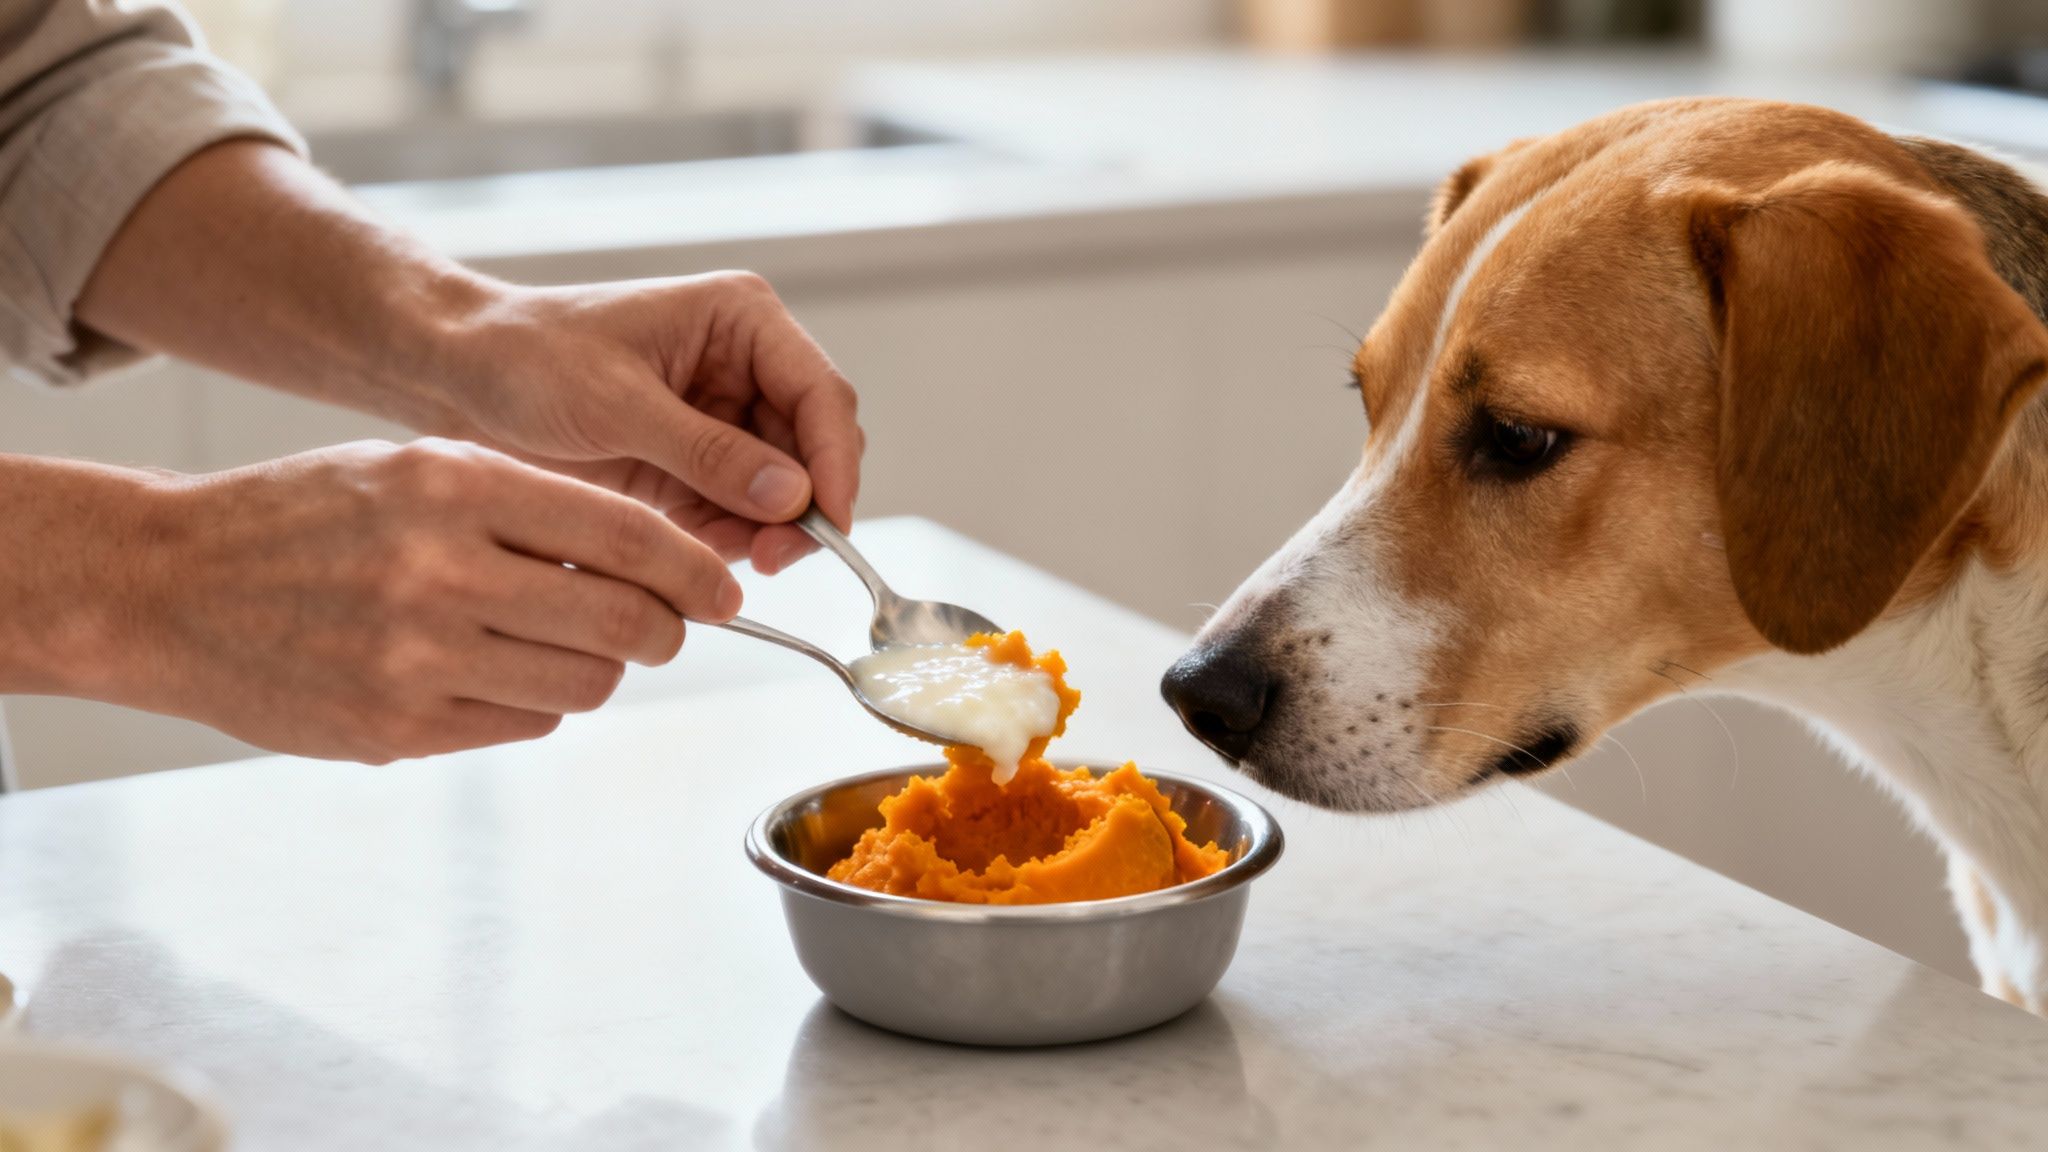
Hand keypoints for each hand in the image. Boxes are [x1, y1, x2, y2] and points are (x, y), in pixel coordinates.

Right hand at [122, 438, 739, 762]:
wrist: (165, 584)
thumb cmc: (302, 517)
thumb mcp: (415, 469)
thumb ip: (526, 504)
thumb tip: (650, 556)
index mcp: (453, 486)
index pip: (625, 534)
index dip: (695, 569)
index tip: (723, 588)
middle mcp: (440, 571)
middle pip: (622, 625)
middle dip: (663, 631)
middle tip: (660, 627)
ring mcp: (416, 659)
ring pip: (582, 687)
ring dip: (596, 671)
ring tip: (561, 644)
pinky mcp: (396, 729)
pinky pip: (521, 725)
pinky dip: (530, 704)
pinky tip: (491, 672)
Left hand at [436, 271, 863, 574]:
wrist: (461, 378)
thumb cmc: (528, 359)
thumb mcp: (618, 405)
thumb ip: (709, 453)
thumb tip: (793, 496)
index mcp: (741, 320)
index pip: (822, 394)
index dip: (835, 463)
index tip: (826, 524)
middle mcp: (746, 365)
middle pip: (815, 447)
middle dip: (801, 507)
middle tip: (774, 559)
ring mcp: (725, 416)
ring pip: (784, 488)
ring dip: (765, 530)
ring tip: (716, 556)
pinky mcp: (698, 462)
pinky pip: (741, 510)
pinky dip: (730, 538)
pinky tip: (695, 551)